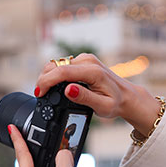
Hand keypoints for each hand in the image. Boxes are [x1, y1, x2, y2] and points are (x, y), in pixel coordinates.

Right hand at [36, 53, 160, 133]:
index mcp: (93, 72)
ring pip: (56, 64)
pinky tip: (55, 86)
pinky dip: (54, 75)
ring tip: (46, 92)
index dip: (47, 82)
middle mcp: (88, 61)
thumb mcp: (102, 107)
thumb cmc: (115, 103)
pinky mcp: (82, 60)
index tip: (39, 93)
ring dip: (47, 76)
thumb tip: (68, 89)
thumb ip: (84, 98)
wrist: (126, 96)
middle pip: (56, 65)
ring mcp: (85, 59)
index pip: (63, 71)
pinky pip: (62, 65)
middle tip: (41, 95)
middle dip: (44, 79)